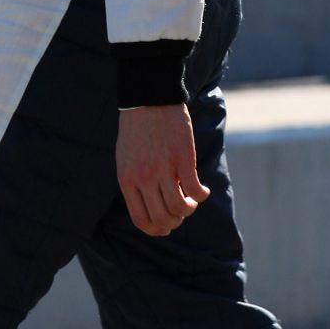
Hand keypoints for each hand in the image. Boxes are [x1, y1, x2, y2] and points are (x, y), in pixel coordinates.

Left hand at [117, 105, 209, 236]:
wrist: (149, 99)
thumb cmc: (136, 128)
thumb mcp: (125, 158)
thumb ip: (134, 181)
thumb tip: (151, 203)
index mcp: (127, 179)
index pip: (141, 219)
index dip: (155, 229)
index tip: (165, 227)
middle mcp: (144, 178)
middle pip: (162, 218)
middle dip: (174, 222)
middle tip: (180, 213)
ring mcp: (164, 169)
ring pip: (179, 208)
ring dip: (188, 209)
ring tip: (191, 201)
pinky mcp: (183, 159)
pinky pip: (195, 190)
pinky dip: (202, 195)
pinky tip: (203, 191)